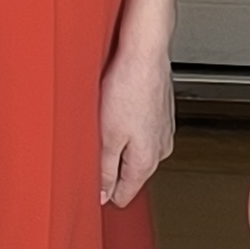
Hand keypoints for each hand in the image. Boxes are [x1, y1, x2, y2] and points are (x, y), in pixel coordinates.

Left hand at [95, 33, 177, 208]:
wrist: (145, 53)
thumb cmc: (128, 87)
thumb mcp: (106, 136)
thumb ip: (104, 170)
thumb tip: (102, 195)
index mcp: (147, 161)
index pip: (125, 195)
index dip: (103, 192)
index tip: (87, 182)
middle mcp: (161, 150)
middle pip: (129, 173)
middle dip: (108, 164)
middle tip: (92, 142)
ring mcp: (162, 132)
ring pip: (134, 151)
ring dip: (118, 142)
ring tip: (105, 120)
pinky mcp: (160, 115)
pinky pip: (139, 132)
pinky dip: (126, 125)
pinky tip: (116, 109)